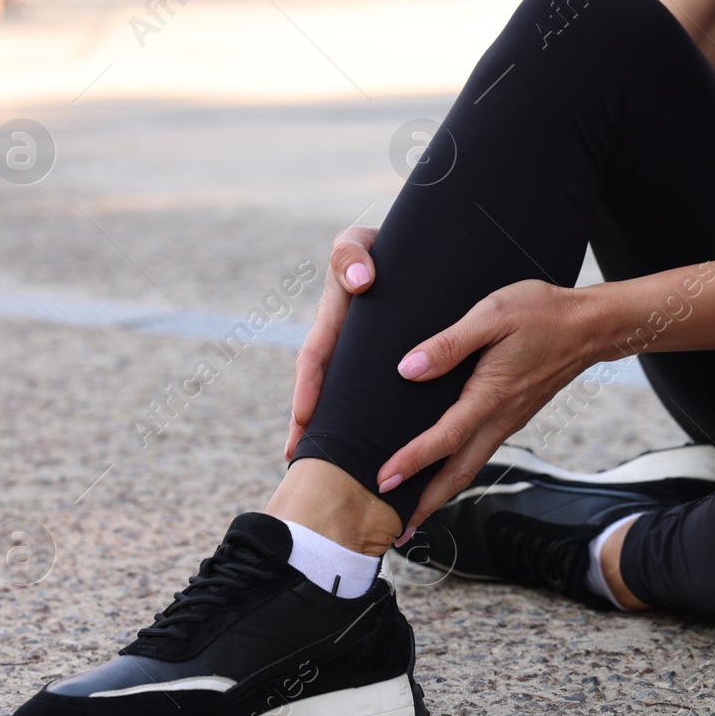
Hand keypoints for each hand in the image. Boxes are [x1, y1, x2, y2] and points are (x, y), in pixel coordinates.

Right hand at [285, 225, 379, 459]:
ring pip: (352, 399)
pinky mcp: (387, 364)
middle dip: (312, 425)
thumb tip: (360, 283)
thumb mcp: (359, 245)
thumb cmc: (380, 246)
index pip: (316, 359)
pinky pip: (379, 394)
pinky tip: (385, 450)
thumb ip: (351, 256)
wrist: (411, 252)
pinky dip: (375, 420)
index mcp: (335, 322)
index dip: (307, 389)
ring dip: (343, 431)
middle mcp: (346, 345)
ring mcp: (365, 357)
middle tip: (302, 461)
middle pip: (325, 390)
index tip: (303, 418)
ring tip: (342, 470)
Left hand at [377, 279, 600, 528]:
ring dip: (441, 493)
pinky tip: (443, 471)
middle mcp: (501, 417)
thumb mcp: (492, 314)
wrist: (589, 327)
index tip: (384, 480)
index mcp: (491, 395)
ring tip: (414, 513)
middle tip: (395, 529)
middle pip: (459, 471)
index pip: (446, 437)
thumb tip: (410, 369)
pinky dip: (457, 471)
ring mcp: (508, 421)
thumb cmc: (541, 314)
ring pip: (471, 466)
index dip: (413, 460)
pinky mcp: (512, 416)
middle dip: (426, 502)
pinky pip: (480, 452)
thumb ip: (450, 342)